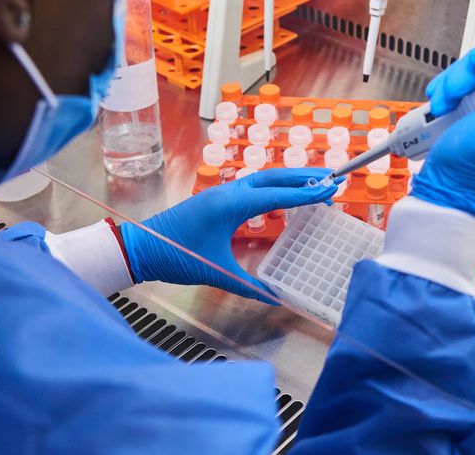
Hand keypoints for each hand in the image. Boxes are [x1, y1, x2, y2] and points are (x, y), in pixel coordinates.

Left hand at [120, 168, 339, 301]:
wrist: (142, 247)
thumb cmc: (175, 256)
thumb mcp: (215, 272)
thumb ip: (248, 286)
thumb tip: (276, 299)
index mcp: (231, 205)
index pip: (277, 195)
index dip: (307, 194)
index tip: (332, 189)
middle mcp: (229, 192)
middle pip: (274, 177)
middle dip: (305, 177)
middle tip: (332, 177)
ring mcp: (223, 193)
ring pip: (264, 179)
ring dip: (291, 179)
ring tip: (316, 183)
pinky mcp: (218, 199)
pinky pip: (254, 187)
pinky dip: (275, 187)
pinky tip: (285, 196)